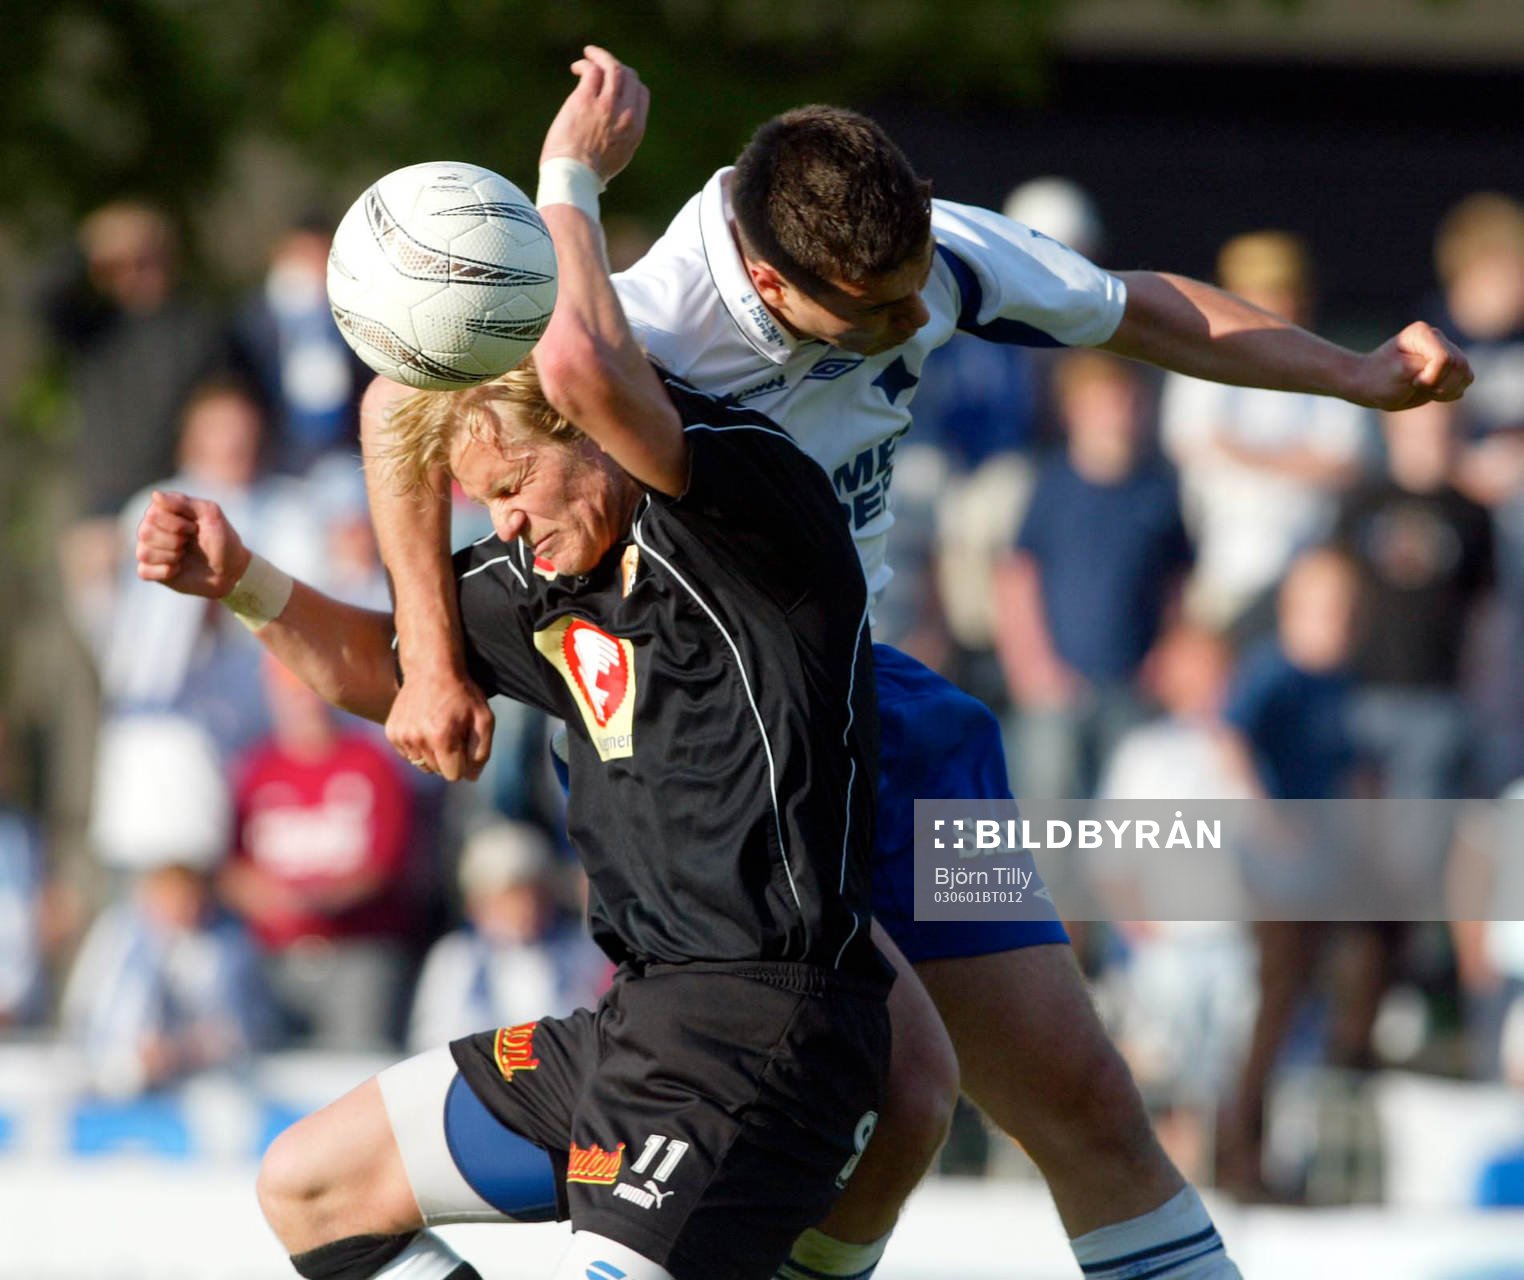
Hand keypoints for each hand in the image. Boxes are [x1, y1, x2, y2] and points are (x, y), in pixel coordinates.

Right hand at [135, 490, 249, 597]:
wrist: (230, 569)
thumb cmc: (221, 539)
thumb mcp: (210, 514)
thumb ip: (184, 502)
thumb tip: (155, 494)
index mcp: (162, 511)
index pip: (153, 514)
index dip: (177, 524)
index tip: (195, 528)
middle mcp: (151, 528)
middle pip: (145, 533)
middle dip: (175, 540)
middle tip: (189, 543)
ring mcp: (150, 550)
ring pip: (144, 553)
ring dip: (171, 556)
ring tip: (184, 555)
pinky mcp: (150, 571)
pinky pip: (144, 571)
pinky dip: (165, 571)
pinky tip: (178, 569)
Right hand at [386, 662, 494, 781]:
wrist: (431, 669)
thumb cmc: (462, 694)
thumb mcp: (484, 719)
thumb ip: (481, 752)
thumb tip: (472, 778)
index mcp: (442, 738)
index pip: (453, 775)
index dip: (463, 762)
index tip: (464, 744)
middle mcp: (418, 739)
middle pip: (437, 771)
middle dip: (448, 758)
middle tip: (452, 733)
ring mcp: (402, 736)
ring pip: (421, 764)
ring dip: (432, 753)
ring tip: (438, 729)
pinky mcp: (391, 732)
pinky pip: (408, 754)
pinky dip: (417, 746)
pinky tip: (424, 727)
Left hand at [539, 44, 648, 181]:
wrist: (574, 178)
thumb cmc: (588, 175)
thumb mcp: (616, 159)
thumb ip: (620, 139)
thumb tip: (612, 135)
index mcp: (636, 129)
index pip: (641, 94)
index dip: (629, 84)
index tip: (615, 84)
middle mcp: (626, 114)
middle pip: (630, 77)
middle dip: (617, 68)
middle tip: (602, 65)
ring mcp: (607, 105)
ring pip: (613, 68)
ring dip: (601, 56)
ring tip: (590, 53)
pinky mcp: (585, 100)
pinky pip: (592, 71)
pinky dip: (586, 63)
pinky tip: (577, 67)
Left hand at [1351, 321, 1472, 409]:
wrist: (1371, 385)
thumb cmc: (1379, 379)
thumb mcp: (1398, 373)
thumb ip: (1425, 366)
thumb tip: (1447, 362)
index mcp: (1422, 333)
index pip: (1444, 359)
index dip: (1431, 378)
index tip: (1413, 382)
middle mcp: (1437, 338)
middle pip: (1459, 365)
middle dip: (1441, 384)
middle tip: (1417, 387)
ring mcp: (1446, 351)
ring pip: (1466, 374)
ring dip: (1448, 389)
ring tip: (1425, 391)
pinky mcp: (1450, 366)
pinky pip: (1465, 381)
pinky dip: (1451, 392)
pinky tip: (1433, 393)